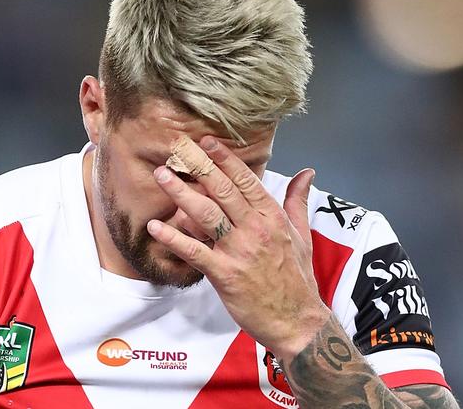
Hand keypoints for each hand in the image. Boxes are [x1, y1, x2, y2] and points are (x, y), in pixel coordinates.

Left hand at [147, 136, 330, 361]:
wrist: (296, 320)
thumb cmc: (297, 277)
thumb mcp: (302, 234)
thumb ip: (297, 201)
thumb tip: (306, 172)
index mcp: (272, 217)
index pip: (246, 180)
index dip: (225, 159)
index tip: (207, 141)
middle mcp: (255, 229)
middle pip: (222, 190)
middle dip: (198, 166)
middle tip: (177, 146)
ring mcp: (239, 251)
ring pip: (206, 214)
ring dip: (181, 193)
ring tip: (161, 176)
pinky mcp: (224, 274)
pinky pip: (195, 252)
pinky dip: (174, 239)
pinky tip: (156, 227)